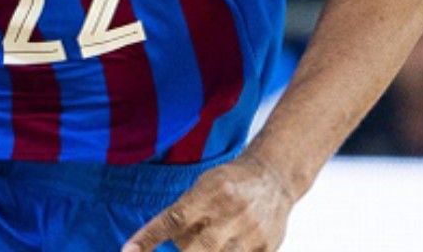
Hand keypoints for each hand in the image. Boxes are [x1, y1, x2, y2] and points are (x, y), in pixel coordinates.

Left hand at [123, 153, 298, 251]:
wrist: (273, 178)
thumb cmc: (230, 182)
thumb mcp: (203, 185)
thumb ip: (184, 214)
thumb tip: (165, 244)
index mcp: (211, 192)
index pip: (173, 220)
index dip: (148, 239)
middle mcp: (231, 213)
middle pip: (194, 248)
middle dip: (182, 249)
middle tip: (184, 241)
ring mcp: (251, 234)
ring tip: (208, 240)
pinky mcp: (265, 249)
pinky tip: (224, 244)